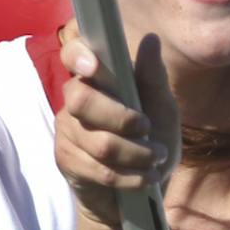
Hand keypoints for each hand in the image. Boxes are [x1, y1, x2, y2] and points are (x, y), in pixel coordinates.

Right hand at [54, 30, 177, 229]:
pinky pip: (99, 169)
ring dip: (137, 154)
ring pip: (100, 142)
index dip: (78, 56)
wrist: (142, 189)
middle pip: (82, 99)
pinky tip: (144, 178)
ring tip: (155, 159)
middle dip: (123, 119)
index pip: (74, 54)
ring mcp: (67, 130)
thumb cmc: (152, 141)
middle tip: (148, 130)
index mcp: (97, 77)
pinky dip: (130, 176)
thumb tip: (150, 39)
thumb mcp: (163, 109)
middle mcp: (75, 98)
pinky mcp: (66, 160)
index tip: (93, 68)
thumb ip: (153, 78)